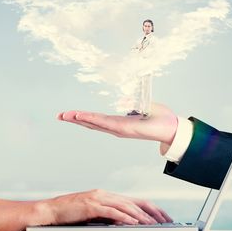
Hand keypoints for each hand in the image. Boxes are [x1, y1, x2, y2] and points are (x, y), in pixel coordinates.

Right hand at [38, 189, 171, 225]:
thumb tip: (125, 223)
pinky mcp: (90, 206)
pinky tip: (133, 222)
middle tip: (165, 220)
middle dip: (152, 211)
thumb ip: (108, 216)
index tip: (162, 217)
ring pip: (125, 205)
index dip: (150, 208)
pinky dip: (124, 217)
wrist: (50, 211)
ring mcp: (97, 198)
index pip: (134, 200)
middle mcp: (104, 194)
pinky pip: (112, 211)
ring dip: (140, 216)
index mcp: (105, 196)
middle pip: (134, 201)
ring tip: (152, 223)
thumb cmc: (69, 214)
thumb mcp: (92, 214)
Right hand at [57, 103, 177, 145]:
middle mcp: (116, 128)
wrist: (173, 129)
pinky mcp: (124, 129)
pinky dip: (92, 119)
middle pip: (90, 123)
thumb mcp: (142, 106)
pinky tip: (81, 116)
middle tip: (59, 116)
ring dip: (79, 119)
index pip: (96, 119)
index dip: (81, 117)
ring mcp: (118, 129)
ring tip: (65, 115)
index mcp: (119, 123)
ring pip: (94, 123)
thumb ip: (131, 104)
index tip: (68, 114)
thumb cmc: (160, 119)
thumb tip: (122, 101)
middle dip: (74, 119)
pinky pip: (104, 123)